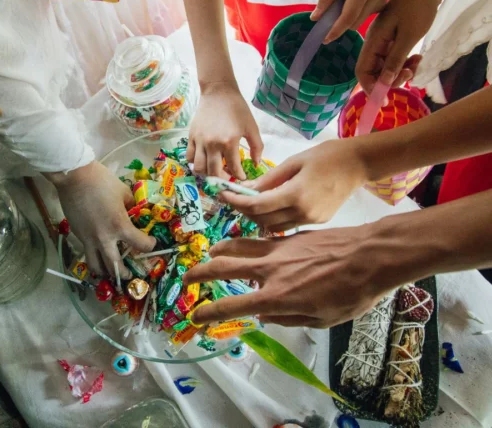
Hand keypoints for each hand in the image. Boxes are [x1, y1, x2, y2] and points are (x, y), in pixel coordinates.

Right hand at [47, 162, 154, 278]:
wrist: (73, 177)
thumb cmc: (101, 182)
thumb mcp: (124, 192)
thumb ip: (131, 206)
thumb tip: (135, 213)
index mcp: (120, 226)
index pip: (140, 245)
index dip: (149, 245)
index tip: (151, 242)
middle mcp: (104, 238)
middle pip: (115, 266)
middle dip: (124, 274)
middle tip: (129, 275)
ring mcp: (88, 239)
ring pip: (96, 266)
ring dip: (105, 272)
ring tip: (109, 272)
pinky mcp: (77, 235)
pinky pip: (86, 253)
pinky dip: (93, 258)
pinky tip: (97, 254)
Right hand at [185, 224, 388, 328]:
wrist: (368, 255)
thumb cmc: (351, 293)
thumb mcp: (322, 319)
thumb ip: (289, 319)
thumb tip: (266, 317)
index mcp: (277, 297)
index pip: (232, 306)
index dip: (209, 312)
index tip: (194, 316)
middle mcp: (270, 271)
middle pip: (223, 268)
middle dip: (200, 273)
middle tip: (187, 279)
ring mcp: (277, 250)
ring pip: (236, 247)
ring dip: (218, 251)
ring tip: (209, 254)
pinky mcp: (287, 237)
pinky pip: (257, 240)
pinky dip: (243, 244)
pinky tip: (243, 246)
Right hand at [188, 82, 262, 179]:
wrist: (218, 92)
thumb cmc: (237, 108)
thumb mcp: (252, 127)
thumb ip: (257, 147)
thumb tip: (256, 164)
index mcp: (229, 142)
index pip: (234, 168)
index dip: (239, 176)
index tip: (242, 177)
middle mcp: (212, 144)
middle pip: (214, 173)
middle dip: (223, 179)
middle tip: (228, 177)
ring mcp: (200, 141)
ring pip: (199, 168)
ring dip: (207, 174)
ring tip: (214, 171)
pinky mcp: (192, 137)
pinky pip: (189, 157)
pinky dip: (195, 163)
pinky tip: (204, 161)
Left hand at [219, 139, 366, 231]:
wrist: (359, 164)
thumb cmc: (326, 156)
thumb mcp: (293, 162)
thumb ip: (269, 179)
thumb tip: (245, 189)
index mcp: (296, 195)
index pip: (257, 206)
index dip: (236, 201)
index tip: (222, 194)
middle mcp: (303, 213)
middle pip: (262, 220)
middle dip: (243, 210)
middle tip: (232, 197)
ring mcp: (312, 220)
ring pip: (274, 226)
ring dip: (258, 216)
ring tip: (248, 202)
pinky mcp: (318, 222)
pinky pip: (288, 224)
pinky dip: (274, 217)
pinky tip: (270, 206)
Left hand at [311, 0, 390, 43]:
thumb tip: (315, 18)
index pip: (348, 17)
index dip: (336, 30)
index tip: (325, 40)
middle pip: (353, 23)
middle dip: (340, 23)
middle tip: (330, 12)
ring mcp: (382, 1)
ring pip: (359, 22)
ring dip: (348, 18)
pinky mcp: (383, 3)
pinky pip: (365, 16)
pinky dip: (356, 13)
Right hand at [356, 0, 441, 94]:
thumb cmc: (417, 7)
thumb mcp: (408, 36)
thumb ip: (394, 60)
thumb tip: (384, 83)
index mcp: (373, 42)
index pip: (363, 71)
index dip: (370, 88)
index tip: (383, 100)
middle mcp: (376, 44)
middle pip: (375, 71)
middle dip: (390, 79)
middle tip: (408, 75)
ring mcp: (385, 42)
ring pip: (387, 66)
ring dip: (400, 71)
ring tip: (416, 64)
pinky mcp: (395, 40)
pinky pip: (396, 58)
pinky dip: (406, 62)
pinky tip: (418, 58)